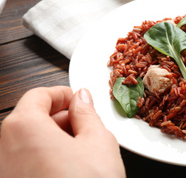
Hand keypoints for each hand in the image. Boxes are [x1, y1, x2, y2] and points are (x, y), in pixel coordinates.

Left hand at [0, 86, 125, 177]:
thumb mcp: (98, 141)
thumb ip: (86, 113)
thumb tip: (81, 99)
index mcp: (23, 128)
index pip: (39, 96)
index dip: (63, 94)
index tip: (79, 99)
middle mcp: (3, 150)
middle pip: (29, 119)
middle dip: (59, 118)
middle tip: (85, 124)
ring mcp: (4, 172)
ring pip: (27, 144)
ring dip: (52, 139)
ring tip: (81, 149)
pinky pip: (24, 164)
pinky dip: (43, 159)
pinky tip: (69, 168)